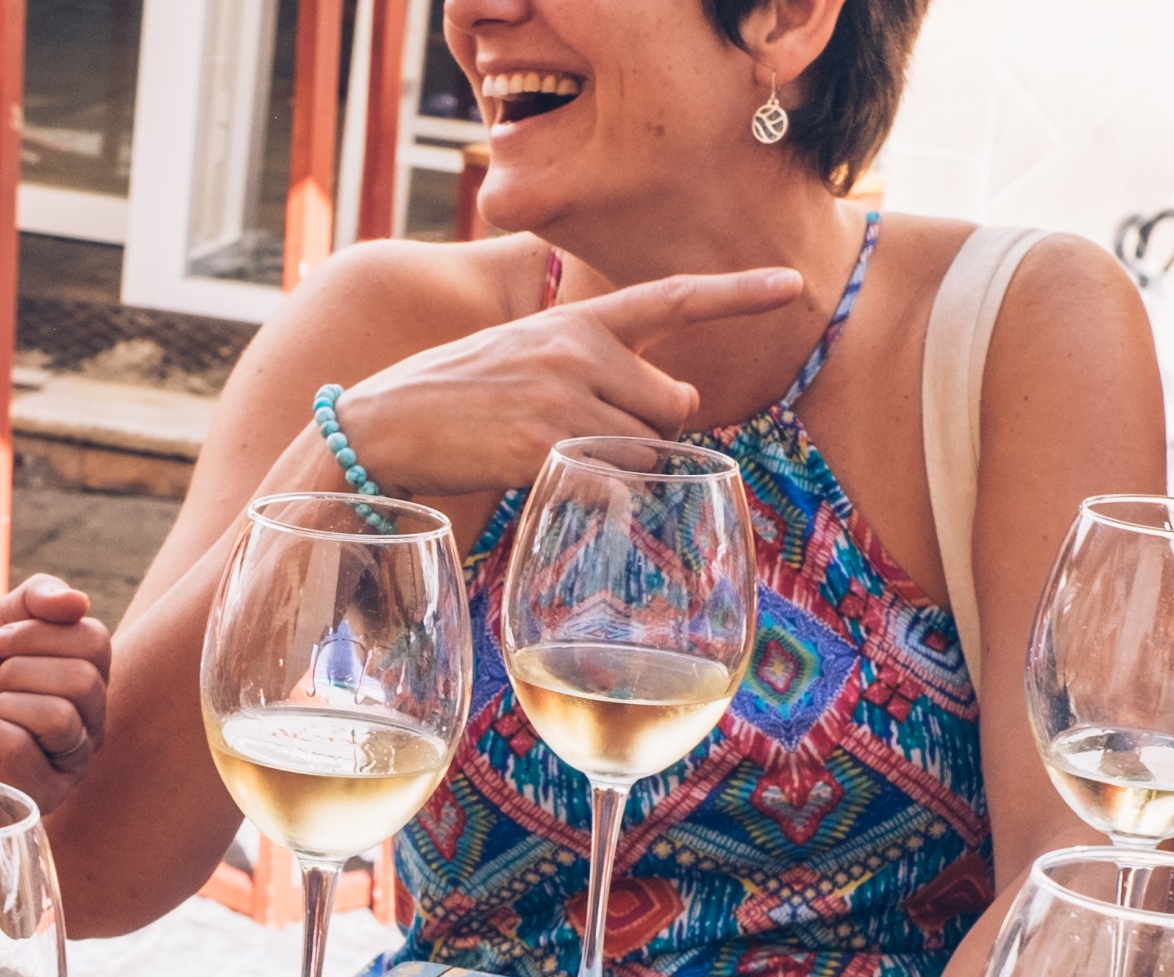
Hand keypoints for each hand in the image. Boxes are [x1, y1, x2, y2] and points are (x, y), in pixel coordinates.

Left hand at [0, 575, 111, 811]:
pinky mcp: (43, 798)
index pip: (95, 641)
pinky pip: (21, 746)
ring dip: (2, 705)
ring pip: (59, 716)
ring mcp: (71, 766)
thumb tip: (79, 601)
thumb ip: (38, 597)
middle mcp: (91, 725)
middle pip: (83, 680)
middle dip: (17, 672)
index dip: (35, 634)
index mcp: (87, 683)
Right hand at [337, 266, 803, 498]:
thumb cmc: (450, 396)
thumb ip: (596, 365)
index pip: (670, 298)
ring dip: (614, 466)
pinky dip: (596, 494)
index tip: (794, 286)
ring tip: (543, 453)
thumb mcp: (523, 354)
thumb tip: (675, 402)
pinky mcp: (546, 449)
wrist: (380, 424)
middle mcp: (578, 349)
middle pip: (669, 405)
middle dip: (646, 430)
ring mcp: (564, 400)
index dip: (737, 296)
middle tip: (579, 436)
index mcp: (575, 319)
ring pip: (644, 450)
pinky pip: (611, 482)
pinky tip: (542, 480)